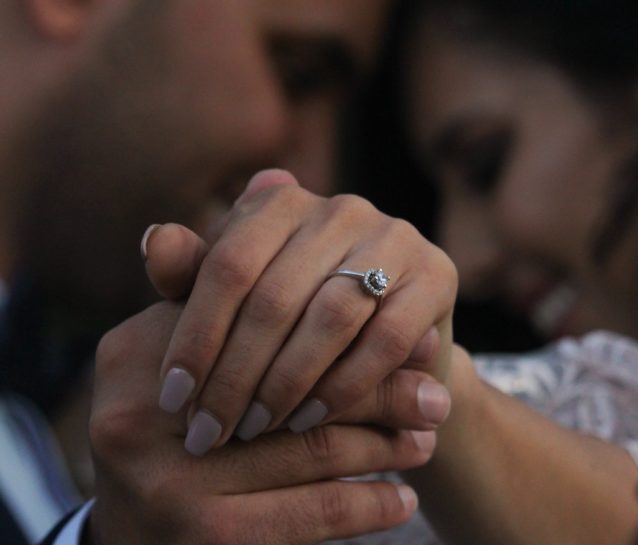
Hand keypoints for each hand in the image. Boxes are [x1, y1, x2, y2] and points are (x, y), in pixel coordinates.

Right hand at [89, 301, 443, 544]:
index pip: (262, 325)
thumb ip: (254, 303)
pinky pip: (308, 515)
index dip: (345, 332)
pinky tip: (400, 500)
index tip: (413, 341)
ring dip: (382, 447)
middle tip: (434, 399)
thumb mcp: (202, 349)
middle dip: (376, 394)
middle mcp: (140, 409)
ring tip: (424, 441)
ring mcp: (165, 476)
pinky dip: (365, 506)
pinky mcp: (198, 534)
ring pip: (310, 452)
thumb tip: (373, 285)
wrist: (137, 511)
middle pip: (292, 389)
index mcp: (136, 347)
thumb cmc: (186, 409)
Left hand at [145, 170, 456, 454]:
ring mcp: (393, 236)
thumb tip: (153, 242)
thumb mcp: (241, 299)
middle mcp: (340, 207)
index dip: (195, 335)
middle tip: (210, 430)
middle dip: (235, 374)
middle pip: (274, 296)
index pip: (226, 265)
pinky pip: (382, 339)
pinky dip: (341, 387)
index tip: (173, 398)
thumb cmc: (296, 319)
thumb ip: (197, 275)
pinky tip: (308, 420)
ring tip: (253, 429)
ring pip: (328, 317)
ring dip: (284, 384)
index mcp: (282, 201)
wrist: (385, 342)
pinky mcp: (436, 274)